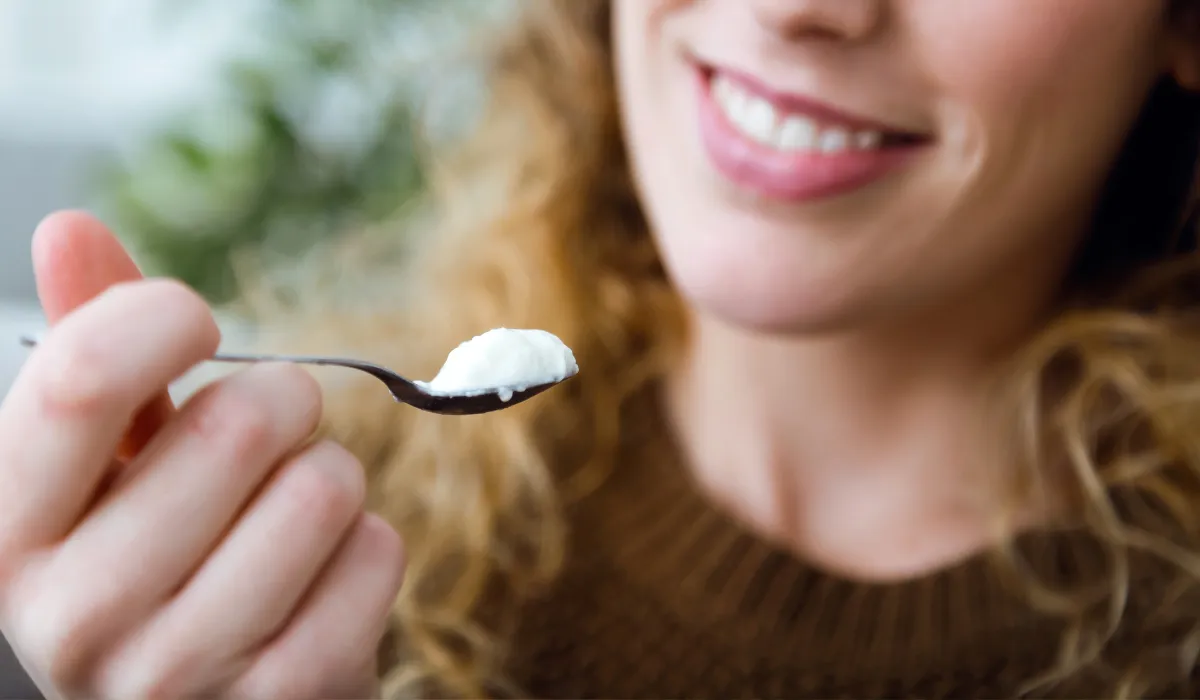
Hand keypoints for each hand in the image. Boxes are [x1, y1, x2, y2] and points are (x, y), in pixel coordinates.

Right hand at [0, 212, 404, 698]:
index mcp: (9, 539)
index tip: (194, 320)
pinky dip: (367, 546)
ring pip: (323, 484)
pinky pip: (377, 553)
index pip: (79, 383)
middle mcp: (75, 616)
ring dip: (330, 476)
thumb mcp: (110, 468)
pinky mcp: (285, 697)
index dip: (158, 318)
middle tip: (267, 438)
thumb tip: (67, 229)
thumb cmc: (167, 563)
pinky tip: (320, 582)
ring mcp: (180, 671)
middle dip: (282, 402)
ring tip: (289, 518)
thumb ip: (94, 354)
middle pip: (239, 422)